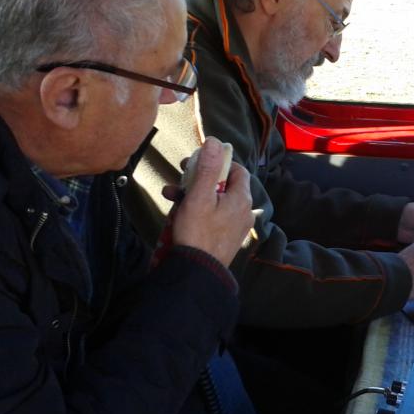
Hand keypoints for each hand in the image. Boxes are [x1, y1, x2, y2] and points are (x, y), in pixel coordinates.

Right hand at [168, 137, 253, 265]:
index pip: (236, 169)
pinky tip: (179, 212)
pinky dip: (199, 210)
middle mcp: (243, 211)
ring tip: (170, 194)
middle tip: (180, 173)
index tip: (198, 160)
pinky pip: (214, 216)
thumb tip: (215, 141)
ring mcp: (236, 226)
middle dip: (199, 177)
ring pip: (215, 201)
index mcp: (241, 198)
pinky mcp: (226, 237)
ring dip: (193, 193)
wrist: (198, 271)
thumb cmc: (197, 232)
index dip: (218, 162)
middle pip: (224, 185)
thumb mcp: (199, 196)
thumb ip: (207, 168)